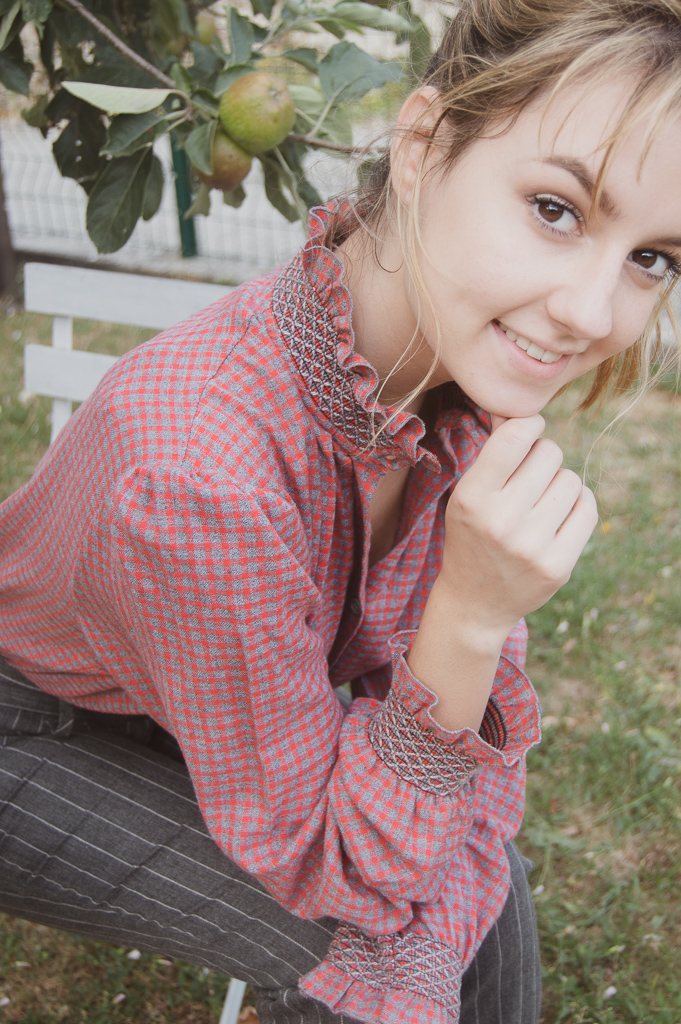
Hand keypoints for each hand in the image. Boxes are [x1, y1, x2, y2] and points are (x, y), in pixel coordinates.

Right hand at [438, 414, 597, 647]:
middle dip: (543, 457)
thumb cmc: (471, 535)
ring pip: (571, 480)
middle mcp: (500, 521)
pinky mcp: (558, 566)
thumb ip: (494, 452)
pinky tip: (560, 514)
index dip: (529, 426)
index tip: (528, 433)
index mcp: (471, 497)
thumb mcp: (467, 494)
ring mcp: (531, 546)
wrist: (474, 602)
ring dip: (560, 484)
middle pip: (550, 452)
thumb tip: (517, 408)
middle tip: (529, 478)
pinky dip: (579, 504)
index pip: (517, 436)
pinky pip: (588, 509)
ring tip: (541, 503)